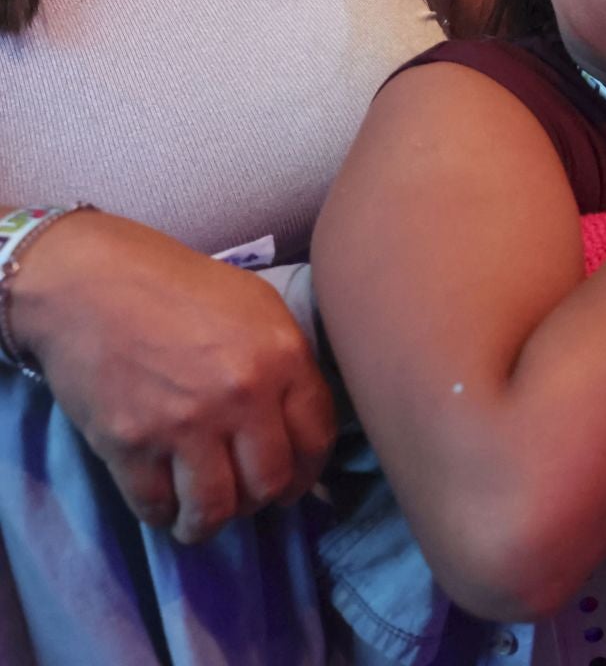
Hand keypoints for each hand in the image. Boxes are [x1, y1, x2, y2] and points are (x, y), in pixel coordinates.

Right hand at [7, 211, 335, 543]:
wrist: (92, 282)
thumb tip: (300, 421)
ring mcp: (184, 423)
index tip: (294, 482)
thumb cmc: (179, 287)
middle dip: (261, 501)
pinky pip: (156, 505)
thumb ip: (287, 363)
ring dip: (210, 522)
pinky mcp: (130, 442)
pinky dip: (162, 514)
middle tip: (246, 499)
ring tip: (202, 518)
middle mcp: (241, 396)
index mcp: (283, 358)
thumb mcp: (258, 308)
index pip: (317, 439)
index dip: (308, 471)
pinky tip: (164, 505)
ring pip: (215, 508)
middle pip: (270, 483)